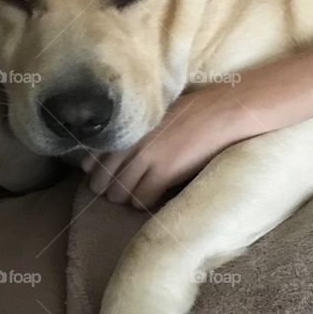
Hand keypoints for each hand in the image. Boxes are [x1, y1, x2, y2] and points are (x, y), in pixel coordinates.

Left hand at [80, 85, 264, 210]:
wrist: (221, 111)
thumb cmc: (191, 110)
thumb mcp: (153, 116)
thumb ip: (131, 133)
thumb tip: (108, 154)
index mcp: (126, 128)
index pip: (91, 162)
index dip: (99, 173)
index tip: (111, 175)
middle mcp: (130, 144)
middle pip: (102, 183)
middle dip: (111, 189)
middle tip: (127, 187)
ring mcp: (146, 159)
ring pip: (119, 194)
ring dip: (129, 197)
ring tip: (143, 191)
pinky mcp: (164, 174)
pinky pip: (141, 200)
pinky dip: (146, 203)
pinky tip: (157, 195)